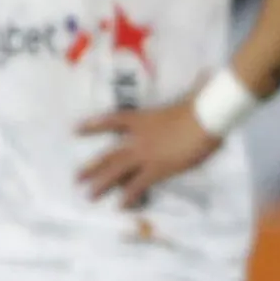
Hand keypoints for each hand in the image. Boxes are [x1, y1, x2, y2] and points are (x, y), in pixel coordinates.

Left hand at [76, 99, 220, 208]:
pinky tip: (119, 206)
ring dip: (102, 184)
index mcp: (142, 118)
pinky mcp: (156, 169)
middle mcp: (138, 138)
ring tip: (89, 195)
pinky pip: (137, 186)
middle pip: (110, 154)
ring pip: (117, 172)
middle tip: (76, 177)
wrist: (204, 119)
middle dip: (92, 167)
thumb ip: (189, 88)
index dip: (93, 125)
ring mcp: (145, 154)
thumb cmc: (198, 105)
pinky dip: (128, 197)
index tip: (75, 129)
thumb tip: (203, 74)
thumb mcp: (188, 97)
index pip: (112, 121)